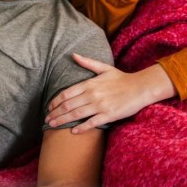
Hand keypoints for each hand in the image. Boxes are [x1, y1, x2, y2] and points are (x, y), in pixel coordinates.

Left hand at [46, 54, 176, 133]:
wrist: (140, 88)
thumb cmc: (122, 78)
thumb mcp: (104, 68)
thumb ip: (87, 62)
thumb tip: (73, 55)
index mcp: (89, 83)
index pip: (66, 94)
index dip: (55, 102)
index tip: (49, 107)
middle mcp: (92, 95)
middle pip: (67, 106)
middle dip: (55, 113)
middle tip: (47, 119)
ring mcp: (99, 106)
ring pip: (75, 115)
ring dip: (62, 121)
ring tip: (52, 125)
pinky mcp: (108, 115)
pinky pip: (91, 123)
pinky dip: (80, 128)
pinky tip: (73, 132)